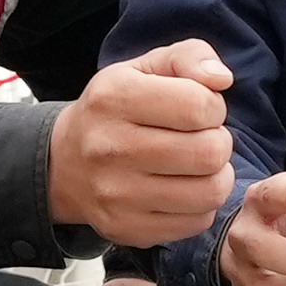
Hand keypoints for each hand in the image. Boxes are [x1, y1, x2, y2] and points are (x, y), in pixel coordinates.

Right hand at [49, 41, 234, 245]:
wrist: (63, 164)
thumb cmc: (116, 110)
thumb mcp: (144, 68)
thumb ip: (188, 56)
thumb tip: (222, 80)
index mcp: (115, 97)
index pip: (199, 106)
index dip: (214, 107)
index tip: (200, 110)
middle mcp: (110, 147)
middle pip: (209, 152)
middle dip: (219, 143)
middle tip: (202, 139)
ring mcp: (116, 194)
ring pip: (210, 192)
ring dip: (217, 176)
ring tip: (198, 165)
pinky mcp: (126, 228)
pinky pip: (196, 222)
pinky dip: (201, 205)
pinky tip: (184, 189)